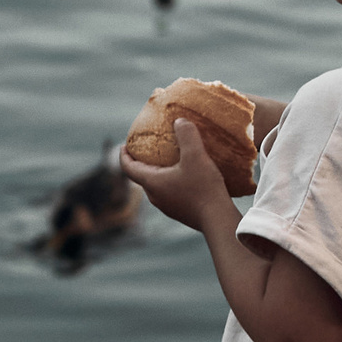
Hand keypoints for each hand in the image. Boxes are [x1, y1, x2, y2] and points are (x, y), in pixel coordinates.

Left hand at [120, 114, 236, 232]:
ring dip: (157, 172)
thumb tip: (179, 121)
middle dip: (141, 162)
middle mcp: (155, 197)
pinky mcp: (180, 212)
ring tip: (167, 160)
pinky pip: (169, 192)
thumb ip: (186, 134)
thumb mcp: (195, 155)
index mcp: (152, 183)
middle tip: (147, 149)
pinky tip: (186, 175)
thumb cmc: (203, 188)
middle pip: (141, 176)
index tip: (123, 145)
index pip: (128, 168)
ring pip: (156, 185)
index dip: (123, 155)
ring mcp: (167, 206)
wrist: (218, 220)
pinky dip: (170, 180)